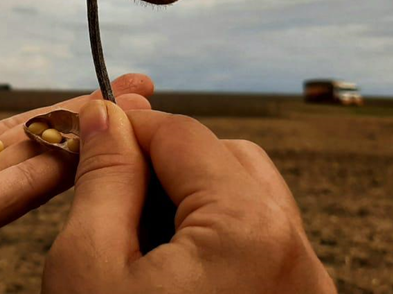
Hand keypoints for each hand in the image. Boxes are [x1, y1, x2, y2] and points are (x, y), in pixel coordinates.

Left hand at [0, 74, 153, 292]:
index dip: (43, 117)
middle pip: (30, 153)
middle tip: (133, 91)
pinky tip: (95, 136)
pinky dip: (55, 163)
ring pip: (34, 170)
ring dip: (83, 138)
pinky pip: (14, 190)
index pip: (0, 144)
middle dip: (81, 123)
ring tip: (131, 105)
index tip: (86, 92)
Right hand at [42, 102, 335, 292]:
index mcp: (249, 233)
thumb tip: (106, 115)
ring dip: (190, 197)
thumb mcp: (88, 263)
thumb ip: (103, 179)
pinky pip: (260, 247)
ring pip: (249, 202)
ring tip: (134, 229)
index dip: (130, 122)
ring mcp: (304, 287)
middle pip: (230, 160)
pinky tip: (167, 263)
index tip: (88, 126)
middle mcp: (296, 256)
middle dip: (166, 160)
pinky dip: (215, 236)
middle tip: (110, 182)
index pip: (185, 135)